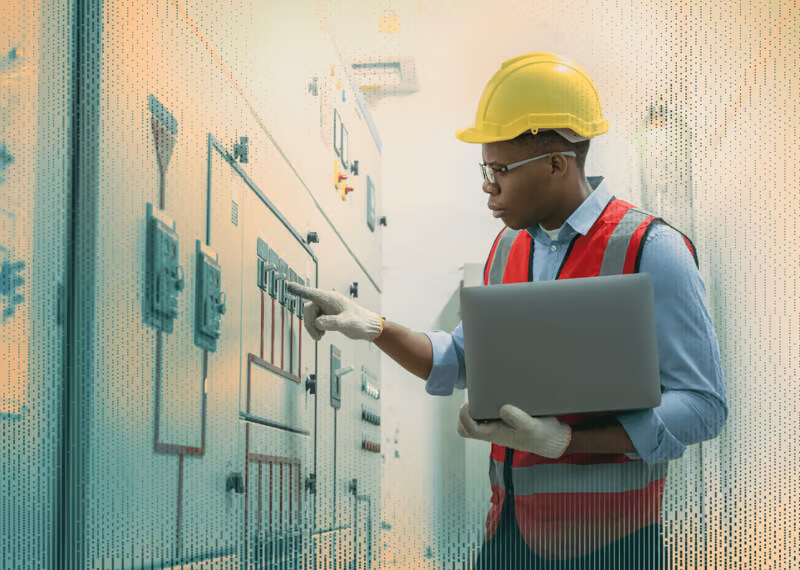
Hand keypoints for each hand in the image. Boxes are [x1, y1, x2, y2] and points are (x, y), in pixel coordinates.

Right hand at [287, 283, 382, 341]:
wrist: (368, 327)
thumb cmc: (359, 322)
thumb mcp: (347, 323)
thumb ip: (333, 323)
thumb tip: (318, 323)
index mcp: (330, 299)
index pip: (311, 293)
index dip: (299, 290)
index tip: (287, 285)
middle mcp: (327, 301)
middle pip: (308, 309)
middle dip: (310, 324)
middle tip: (319, 337)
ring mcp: (327, 307)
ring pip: (310, 316)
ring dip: (312, 327)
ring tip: (320, 337)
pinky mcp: (328, 314)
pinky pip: (314, 319)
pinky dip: (315, 328)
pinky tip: (322, 334)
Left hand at [457, 403, 571, 458]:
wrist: (552, 440)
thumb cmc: (542, 434)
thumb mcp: (533, 425)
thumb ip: (518, 419)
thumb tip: (502, 408)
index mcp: (496, 434)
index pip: (470, 430)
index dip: (464, 417)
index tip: (468, 403)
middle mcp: (493, 433)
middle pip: (466, 430)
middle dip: (463, 416)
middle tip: (472, 399)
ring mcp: (496, 430)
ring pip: (473, 425)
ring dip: (471, 412)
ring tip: (479, 396)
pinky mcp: (502, 425)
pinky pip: (484, 420)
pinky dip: (482, 410)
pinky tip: (491, 399)